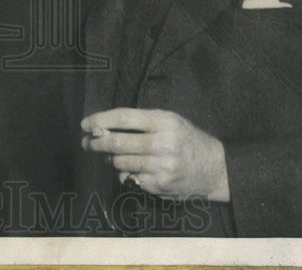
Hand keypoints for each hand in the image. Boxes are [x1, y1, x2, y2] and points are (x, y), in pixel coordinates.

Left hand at [81, 108, 229, 201]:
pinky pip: (131, 178)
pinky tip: (130, 170)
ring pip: (120, 162)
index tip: (85, 123)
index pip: (123, 118)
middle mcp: (163, 143)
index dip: (100, 119)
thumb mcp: (170, 121)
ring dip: (109, 159)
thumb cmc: (187, 139)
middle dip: (96, 143)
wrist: (215, 168)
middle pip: (117, 142)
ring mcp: (162, 166)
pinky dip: (126, 174)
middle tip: (87, 143)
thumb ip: (142, 122)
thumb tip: (104, 127)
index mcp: (164, 121)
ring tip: (108, 156)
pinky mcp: (161, 185)